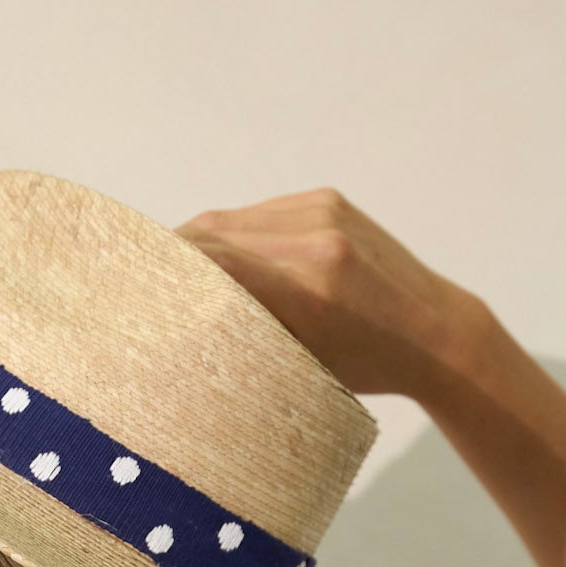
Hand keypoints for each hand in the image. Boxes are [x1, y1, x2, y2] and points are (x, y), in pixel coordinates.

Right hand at [172, 187, 485, 402]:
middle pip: (214, 233)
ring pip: (232, 220)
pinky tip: (224, 259)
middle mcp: (315, 240)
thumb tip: (177, 322)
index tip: (129, 288)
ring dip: (200, 245)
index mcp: (309, 289)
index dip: (165, 269)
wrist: (435, 331)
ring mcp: (323, 212)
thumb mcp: (299, 365)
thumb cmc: (365, 367)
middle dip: (174, 255)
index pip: (212, 262)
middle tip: (141, 281)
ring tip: (176, 273)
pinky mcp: (327, 199)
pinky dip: (235, 235)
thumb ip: (245, 334)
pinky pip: (260, 213)